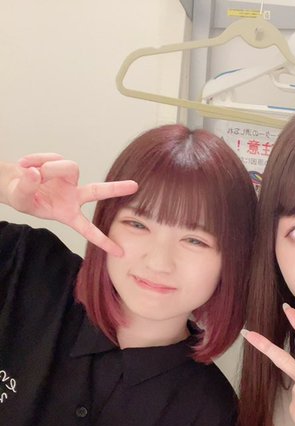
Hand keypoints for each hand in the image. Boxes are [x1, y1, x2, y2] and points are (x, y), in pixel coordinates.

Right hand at [10, 153, 137, 255]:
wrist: (12, 182)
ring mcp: (69, 180)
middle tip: (135, 186)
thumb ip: (27, 188)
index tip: (120, 252)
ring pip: (68, 168)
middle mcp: (73, 197)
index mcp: (67, 214)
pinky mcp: (61, 164)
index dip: (102, 241)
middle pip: (97, 191)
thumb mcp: (20, 199)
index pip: (87, 229)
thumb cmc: (21, 197)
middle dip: (116, 189)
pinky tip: (27, 164)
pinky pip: (53, 158)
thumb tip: (36, 173)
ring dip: (48, 168)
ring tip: (29, 171)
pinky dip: (37, 160)